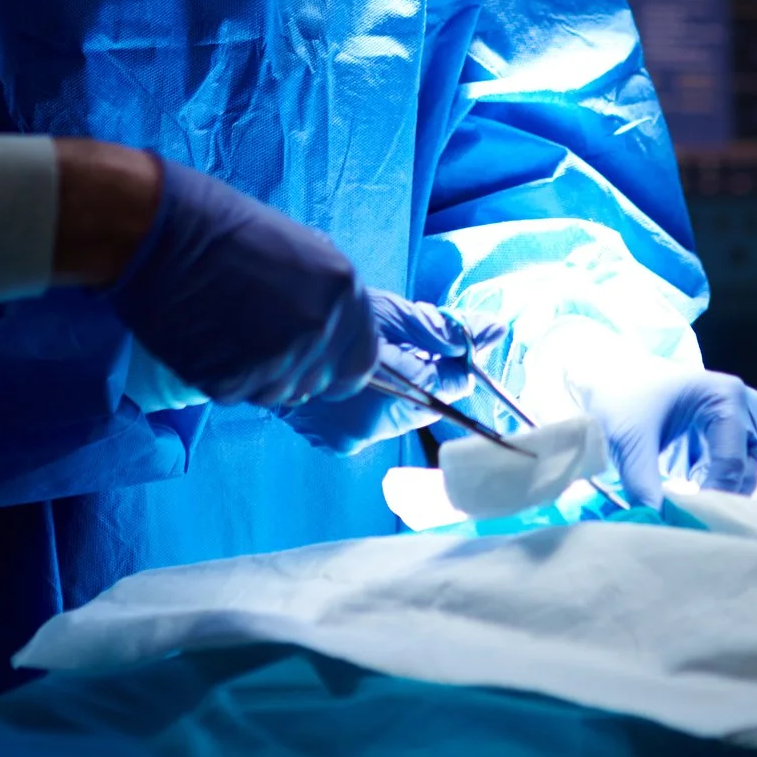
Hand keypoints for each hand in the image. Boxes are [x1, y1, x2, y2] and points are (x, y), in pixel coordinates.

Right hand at [103, 162, 377, 408]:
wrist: (161, 234)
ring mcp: (277, 360)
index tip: (315, 359)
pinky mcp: (233, 382)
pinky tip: (206, 340)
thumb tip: (328, 331)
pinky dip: (223, 376)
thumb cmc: (224, 229)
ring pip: (278, 394)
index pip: (362, 362)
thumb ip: (322, 297)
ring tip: (227, 332)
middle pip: (319, 383)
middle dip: (294, 370)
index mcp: (343, 291)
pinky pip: (238, 395)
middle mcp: (319, 329)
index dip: (336, 364)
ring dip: (258, 375)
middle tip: (257, 340)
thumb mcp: (299, 252)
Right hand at [283, 293, 498, 453]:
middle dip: (422, 378)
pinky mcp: (332, 443)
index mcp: (381, 390)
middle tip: (404, 349)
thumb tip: (496, 331)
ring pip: (396, 416)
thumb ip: (444, 328)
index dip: (454, 367)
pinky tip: (359, 382)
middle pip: (420, 406)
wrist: (260, 332)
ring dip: (396, 391)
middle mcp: (364, 429)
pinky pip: (370, 423)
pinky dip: (373, 403)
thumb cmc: (329, 314)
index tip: (458, 350)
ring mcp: (345, 441)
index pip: (443, 390)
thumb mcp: (389, 313)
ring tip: (377, 362)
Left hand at [574, 353, 756, 507]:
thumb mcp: (628, 441)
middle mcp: (743, 410)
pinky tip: (684, 507)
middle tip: (686, 523)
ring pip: (740, 479)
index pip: (731, 462)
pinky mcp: (725, 444)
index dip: (711, 497)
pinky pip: (728, 478)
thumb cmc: (621, 401)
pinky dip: (708, 495)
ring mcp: (738, 426)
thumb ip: (642, 484)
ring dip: (714, 500)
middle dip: (715, 500)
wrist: (608, 384)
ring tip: (684, 517)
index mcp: (727, 396)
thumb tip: (654, 524)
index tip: (686, 521)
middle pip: (742, 472)